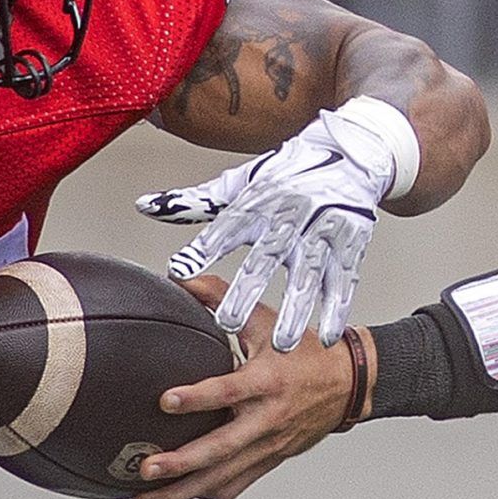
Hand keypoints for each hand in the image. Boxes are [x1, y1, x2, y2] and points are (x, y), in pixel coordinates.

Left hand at [129, 300, 358, 498]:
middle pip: (221, 448)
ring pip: (223, 477)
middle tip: (146, 467)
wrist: (350, 385)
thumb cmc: (306, 352)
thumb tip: (181, 279)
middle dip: (181, 462)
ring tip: (144, 498)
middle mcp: (267, 418)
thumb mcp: (267, 319)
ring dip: (182, 491)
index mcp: (267, 381)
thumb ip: (221, 296)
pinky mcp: (270, 460)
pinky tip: (178, 495)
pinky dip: (205, 492)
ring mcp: (268, 445)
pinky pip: (235, 484)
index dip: (197, 397)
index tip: (165, 401)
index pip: (229, 391)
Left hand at [136, 101, 405, 350]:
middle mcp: (292, 214)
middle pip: (269, 256)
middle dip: (249, 290)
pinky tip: (326, 335)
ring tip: (280, 344)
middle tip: (230, 322)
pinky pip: (344, 280)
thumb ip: (194, 201)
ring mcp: (324, 230)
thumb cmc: (287, 174)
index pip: (228, 226)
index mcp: (260, 200)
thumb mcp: (241, 182)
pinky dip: (337, 308)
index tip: (180, 272)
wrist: (352, 154)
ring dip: (296, 311)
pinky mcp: (351, 243)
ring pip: (309, 275)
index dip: (204, 248)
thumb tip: (145, 206)